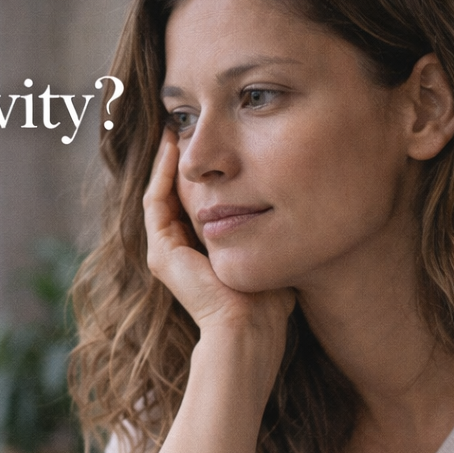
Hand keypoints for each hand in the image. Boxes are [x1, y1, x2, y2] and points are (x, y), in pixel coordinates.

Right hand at [143, 130, 294, 350]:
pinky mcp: (162, 253)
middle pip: (173, 195)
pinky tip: (174, 148)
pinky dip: (162, 174)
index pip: (194, 203)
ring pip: (160, 193)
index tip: (212, 142)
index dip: (200, 171)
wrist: (251, 328)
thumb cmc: (270, 301)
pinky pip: (156, 201)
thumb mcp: (271, 252)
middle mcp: (179, 252)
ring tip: (174, 128)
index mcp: (201, 253)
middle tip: (185, 124)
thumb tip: (297, 203)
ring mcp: (166, 253)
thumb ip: (272, 230)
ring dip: (165, 160)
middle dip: (180, 159)